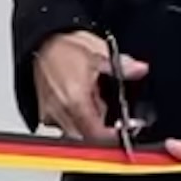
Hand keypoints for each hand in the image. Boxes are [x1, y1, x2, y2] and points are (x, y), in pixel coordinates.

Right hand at [30, 30, 144, 146]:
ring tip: (92, 100)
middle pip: (86, 137)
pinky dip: (75, 119)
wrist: (40, 42)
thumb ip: (122, 65)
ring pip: (74, 133)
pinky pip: (63, 125)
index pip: (96, 134)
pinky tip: (80, 102)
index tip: (124, 128)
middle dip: (101, 129)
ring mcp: (50, 114)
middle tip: (110, 111)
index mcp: (76, 100)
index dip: (113, 135)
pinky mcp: (44, 113)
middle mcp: (60, 111)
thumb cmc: (63, 47)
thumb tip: (139, 69)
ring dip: (88, 124)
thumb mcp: (99, 52)